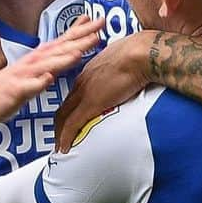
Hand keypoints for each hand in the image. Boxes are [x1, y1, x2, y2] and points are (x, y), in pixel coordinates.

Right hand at [0, 16, 103, 125]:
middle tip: (100, 26)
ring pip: (47, 65)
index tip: (96, 20)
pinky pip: (29, 87)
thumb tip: (71, 50)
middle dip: (81, 37)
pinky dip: (39, 82)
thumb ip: (53, 60)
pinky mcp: (16, 91)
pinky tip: (48, 79)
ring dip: (63, 58)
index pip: (63, 41)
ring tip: (79, 51)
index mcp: (39, 58)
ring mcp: (25, 76)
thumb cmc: (10, 87)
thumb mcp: (35, 70)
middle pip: (61, 48)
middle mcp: (33, 63)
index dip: (80, 30)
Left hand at [54, 31, 151, 152]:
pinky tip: (65, 148)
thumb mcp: (125, 63)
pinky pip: (72, 125)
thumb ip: (121, 73)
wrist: (141, 54)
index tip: (69, 121)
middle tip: (60, 137)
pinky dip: (66, 138)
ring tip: (61, 147)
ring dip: (60, 134)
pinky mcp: (90, 104)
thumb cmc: (139, 54)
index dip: (69, 110)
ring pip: (63, 117)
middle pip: (64, 107)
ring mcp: (84, 93)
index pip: (73, 96)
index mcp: (90, 72)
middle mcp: (82, 82)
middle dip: (59, 124)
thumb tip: (129, 80)